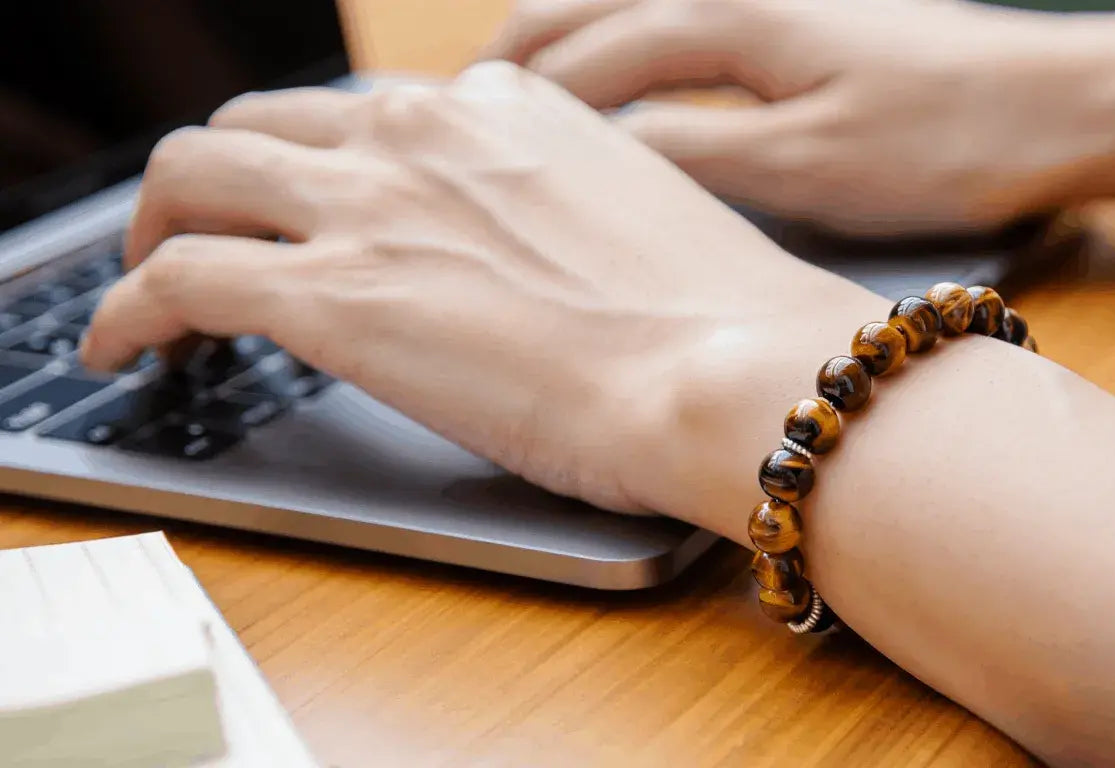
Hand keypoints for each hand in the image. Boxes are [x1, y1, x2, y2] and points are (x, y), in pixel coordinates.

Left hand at [78, 61, 883, 515]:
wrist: (732, 369)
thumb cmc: (714, 321)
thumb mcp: (626, 223)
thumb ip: (551, 210)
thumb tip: (522, 257)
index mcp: (501, 110)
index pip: (366, 119)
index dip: (324, 167)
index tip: (317, 210)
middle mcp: (422, 133)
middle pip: (262, 125)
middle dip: (221, 179)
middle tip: (216, 235)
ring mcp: (367, 205)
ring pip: (195, 171)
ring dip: (159, 225)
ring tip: (153, 288)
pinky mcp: (328, 294)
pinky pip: (177, 277)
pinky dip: (132, 311)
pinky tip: (130, 348)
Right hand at [482, 0, 1114, 235]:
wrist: (1068, 100)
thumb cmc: (948, 139)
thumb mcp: (810, 167)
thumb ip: (698, 151)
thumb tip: (606, 153)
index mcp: (728, 16)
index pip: (586, 58)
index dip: (518, 109)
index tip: (459, 151)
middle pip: (585, 6)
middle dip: (514, 56)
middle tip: (454, 112)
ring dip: (561, 38)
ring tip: (512, 90)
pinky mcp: (805, 14)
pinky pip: (677, 14)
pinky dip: (622, 38)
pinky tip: (622, 76)